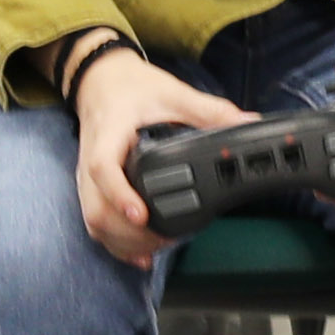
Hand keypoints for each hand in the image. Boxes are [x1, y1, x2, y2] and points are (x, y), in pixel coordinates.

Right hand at [65, 42, 251, 269]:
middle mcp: (91, 157)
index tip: (141, 215)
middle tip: (162, 240)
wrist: (100, 79)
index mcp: (110, 132)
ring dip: (121, 241)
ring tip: (155, 249)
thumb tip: (247, 122)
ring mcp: (87, 175)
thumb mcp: (173, 91)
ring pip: (93, 219)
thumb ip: (209, 110)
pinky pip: (94, 220)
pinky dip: (114, 242)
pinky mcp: (89, 186)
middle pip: (96, 206)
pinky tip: (138, 255)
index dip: (120, 194)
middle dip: (127, 232)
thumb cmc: (133, 86)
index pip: (104, 167)